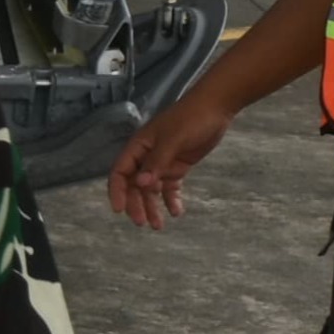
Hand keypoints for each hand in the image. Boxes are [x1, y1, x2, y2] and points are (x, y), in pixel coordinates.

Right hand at [106, 87, 234, 227]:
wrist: (217, 108)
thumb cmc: (191, 119)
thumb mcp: (173, 140)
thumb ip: (157, 162)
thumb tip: (141, 184)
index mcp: (138, 148)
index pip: (121, 173)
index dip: (117, 191)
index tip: (119, 210)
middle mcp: (146, 158)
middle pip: (135, 185)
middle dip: (137, 204)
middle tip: (143, 222)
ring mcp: (162, 163)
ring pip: (152, 190)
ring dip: (153, 207)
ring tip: (158, 226)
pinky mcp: (178, 166)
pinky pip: (170, 187)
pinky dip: (171, 200)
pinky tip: (176, 212)